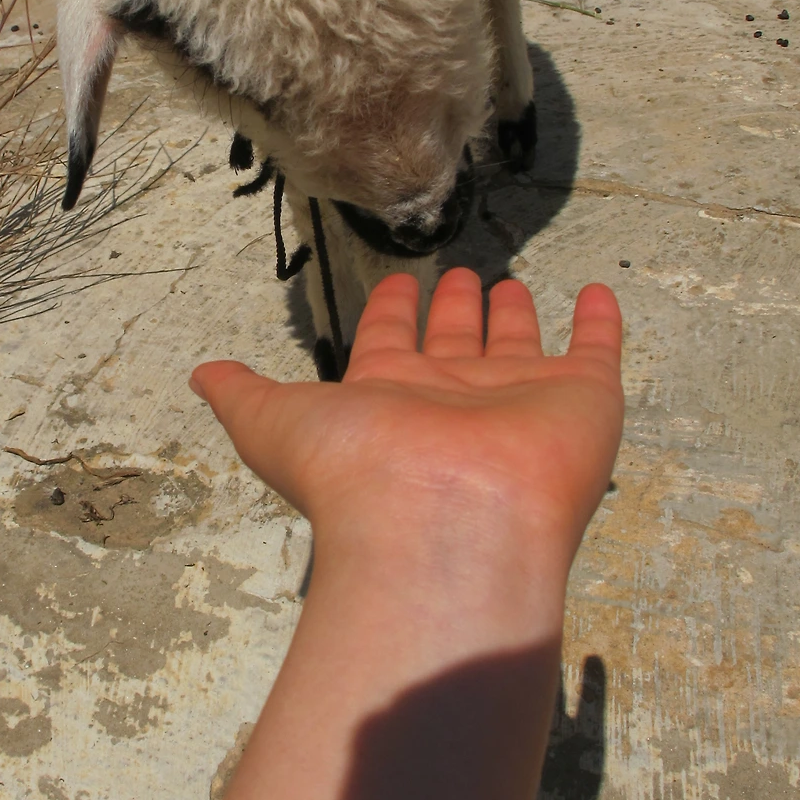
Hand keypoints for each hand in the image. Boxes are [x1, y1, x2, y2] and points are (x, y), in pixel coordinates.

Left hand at [191, 269, 622, 619]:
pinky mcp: (581, 401)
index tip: (395, 282)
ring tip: (508, 284)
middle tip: (461, 277)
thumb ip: (244, 395)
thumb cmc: (357, 475)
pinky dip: (601, 324)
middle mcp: (455, 400)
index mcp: (391, 398)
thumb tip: (198, 376)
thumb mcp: (276, 422)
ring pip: (518, 347)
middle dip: (454, 312)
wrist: (446, 522)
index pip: (389, 344)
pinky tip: (599, 296)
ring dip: (513, 317)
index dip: (390, 313)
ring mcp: (520, 401)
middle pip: (455, 346)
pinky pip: (596, 352)